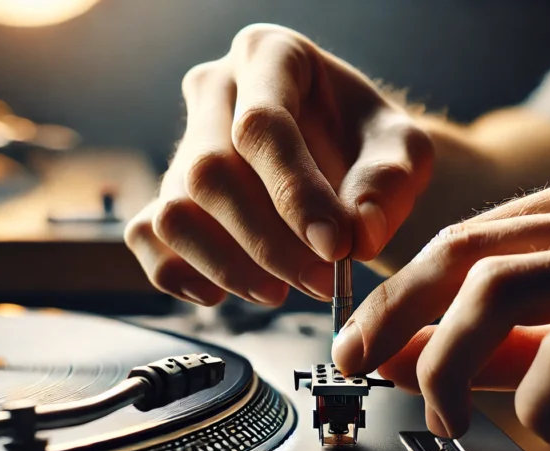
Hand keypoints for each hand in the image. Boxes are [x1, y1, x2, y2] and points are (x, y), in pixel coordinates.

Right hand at [125, 24, 432, 305]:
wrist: (349, 160)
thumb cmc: (371, 145)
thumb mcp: (403, 152)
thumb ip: (389, 186)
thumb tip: (358, 236)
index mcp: (270, 55)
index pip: (262, 125)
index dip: (296, 194)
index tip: (334, 248)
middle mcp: (214, 90)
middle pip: (209, 173)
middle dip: (267, 243)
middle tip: (321, 282)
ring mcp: (183, 143)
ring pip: (174, 211)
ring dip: (227, 266)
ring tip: (282, 291)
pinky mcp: (167, 192)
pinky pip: (146, 237)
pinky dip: (178, 275)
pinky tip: (223, 295)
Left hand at [333, 163, 549, 450]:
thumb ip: (509, 339)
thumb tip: (412, 353)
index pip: (464, 237)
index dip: (397, 292)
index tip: (358, 339)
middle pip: (466, 253)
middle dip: (396, 316)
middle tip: (364, 369)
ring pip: (503, 292)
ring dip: (451, 364)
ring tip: (449, 416)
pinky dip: (541, 403)